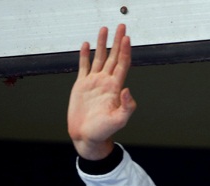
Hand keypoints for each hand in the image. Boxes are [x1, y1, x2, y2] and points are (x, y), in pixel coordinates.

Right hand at [68, 24, 136, 159]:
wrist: (87, 137)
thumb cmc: (103, 132)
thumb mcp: (118, 121)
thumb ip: (126, 107)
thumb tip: (128, 91)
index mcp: (115, 88)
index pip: (122, 64)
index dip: (125, 51)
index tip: (127, 37)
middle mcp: (105, 82)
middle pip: (113, 57)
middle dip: (118, 41)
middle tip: (121, 26)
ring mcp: (94, 83)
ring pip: (99, 58)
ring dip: (102, 44)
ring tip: (104, 29)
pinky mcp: (82, 86)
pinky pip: (84, 66)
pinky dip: (85, 55)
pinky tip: (87, 45)